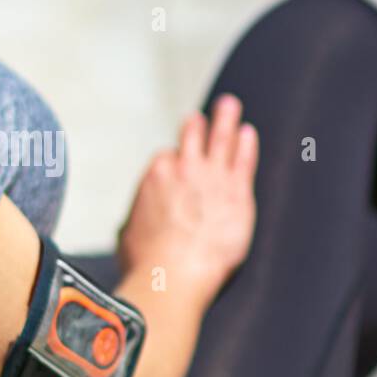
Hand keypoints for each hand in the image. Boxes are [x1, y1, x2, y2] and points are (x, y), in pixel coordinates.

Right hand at [117, 92, 259, 309]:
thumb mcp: (128, 237)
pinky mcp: (237, 191)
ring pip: (220, 139)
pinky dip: (246, 144)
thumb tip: (130, 227)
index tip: (177, 162)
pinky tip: (249, 134)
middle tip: (199, 117)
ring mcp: (212, 176)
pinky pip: (243, 160)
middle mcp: (183, 168)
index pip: (166, 158)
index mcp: (156, 176)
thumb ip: (135, 223)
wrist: (175, 272)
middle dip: (196, 126)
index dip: (173, 162)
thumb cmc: (148, 262)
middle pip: (192, 137)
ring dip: (225, 120)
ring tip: (229, 105)